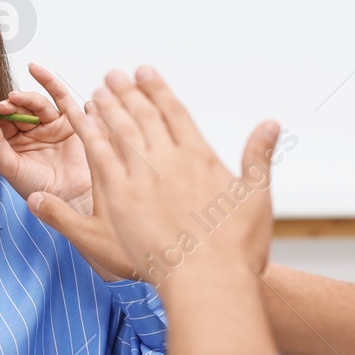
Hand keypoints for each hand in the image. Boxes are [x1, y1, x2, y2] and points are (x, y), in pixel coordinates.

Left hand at [0, 62, 91, 213]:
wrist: (69, 200)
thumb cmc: (39, 189)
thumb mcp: (10, 167)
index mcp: (15, 143)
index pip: (1, 122)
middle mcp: (32, 132)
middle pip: (18, 110)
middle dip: (8, 105)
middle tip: (0, 105)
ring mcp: (50, 126)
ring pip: (35, 104)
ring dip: (24, 98)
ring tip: (13, 99)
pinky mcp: (70, 121)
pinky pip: (59, 98)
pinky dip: (49, 82)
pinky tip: (35, 69)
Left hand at [55, 66, 279, 289]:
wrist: (208, 281)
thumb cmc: (236, 248)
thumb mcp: (257, 197)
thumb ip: (259, 156)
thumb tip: (270, 124)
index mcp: (200, 156)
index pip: (174, 112)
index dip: (158, 90)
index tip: (145, 72)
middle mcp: (169, 160)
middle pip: (144, 116)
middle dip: (129, 92)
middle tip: (115, 75)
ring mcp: (142, 178)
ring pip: (121, 131)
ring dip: (108, 108)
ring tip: (99, 90)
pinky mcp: (121, 199)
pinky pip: (101, 158)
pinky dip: (92, 136)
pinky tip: (84, 122)